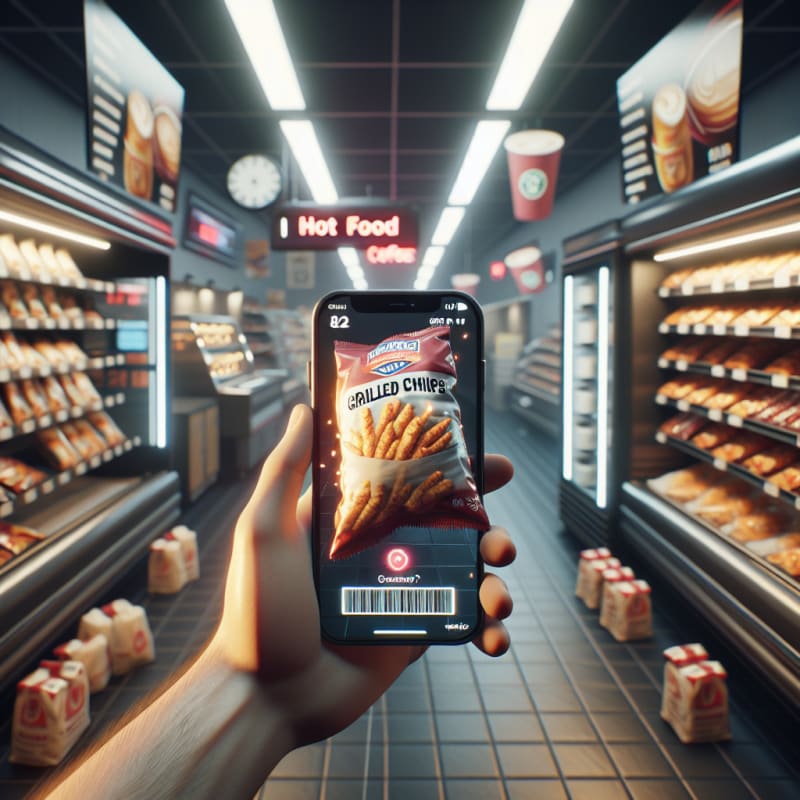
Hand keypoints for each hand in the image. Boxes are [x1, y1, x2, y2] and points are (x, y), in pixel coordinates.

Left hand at [213, 404, 514, 746]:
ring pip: (464, 577)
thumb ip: (286, 469)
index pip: (413, 482)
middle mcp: (382, 551)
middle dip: (488, 529)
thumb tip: (303, 408)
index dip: (454, 469)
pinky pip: (459, 625)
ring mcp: (400, 595)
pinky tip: (494, 636)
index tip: (489, 460)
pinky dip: (486, 630)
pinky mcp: (411, 636)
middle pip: (450, 529)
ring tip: (500, 597)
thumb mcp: (265, 529)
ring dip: (495, 582)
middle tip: (502, 541)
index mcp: (356, 521)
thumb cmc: (258, 610)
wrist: (266, 694)